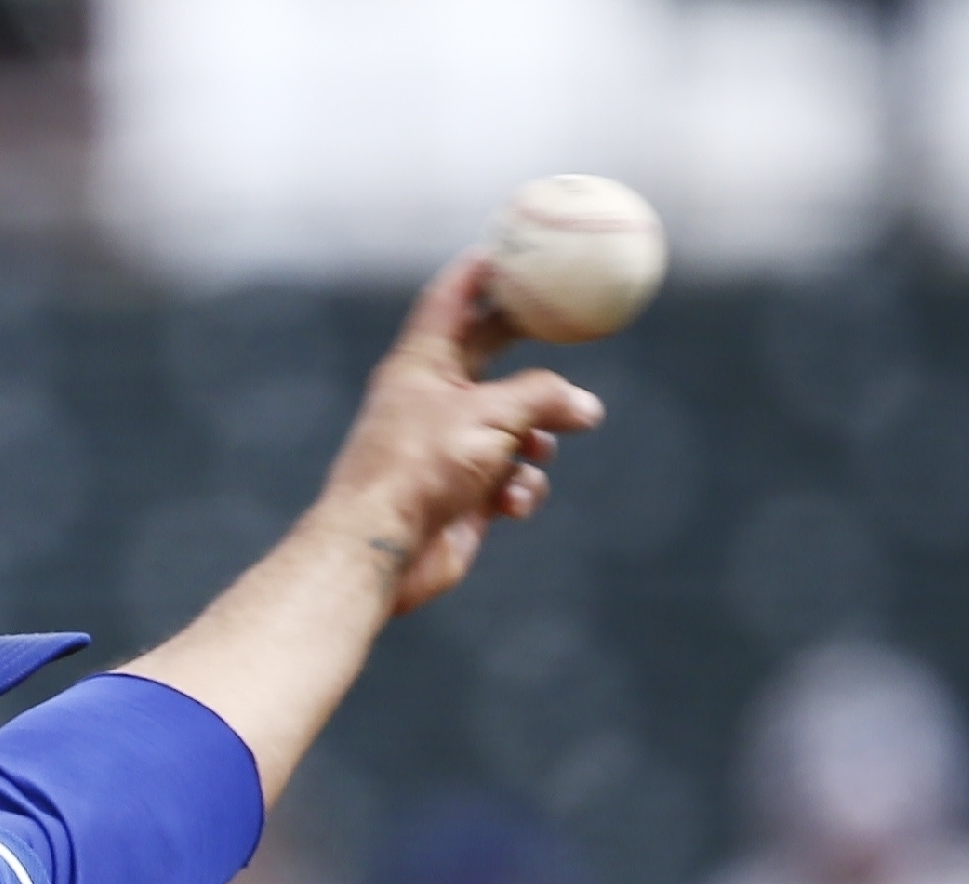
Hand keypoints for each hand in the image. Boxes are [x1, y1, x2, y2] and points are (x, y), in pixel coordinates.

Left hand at [311, 249, 606, 613]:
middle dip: (529, 351)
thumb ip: (543, 398)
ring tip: (537, 449)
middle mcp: (432, 400)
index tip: (508, 247)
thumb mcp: (491, 416)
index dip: (479, 272)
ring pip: (515, 426)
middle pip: (489, 358)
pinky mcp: (464, 492)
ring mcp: (449, 448)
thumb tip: (584, 406)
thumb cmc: (421, 468)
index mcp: (421, 364)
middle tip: (566, 326)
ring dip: (536, 440)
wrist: (384, 549)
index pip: (450, 300)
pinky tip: (509, 503)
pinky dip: (520, 488)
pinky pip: (512, 477)